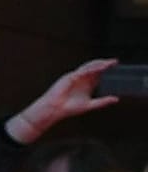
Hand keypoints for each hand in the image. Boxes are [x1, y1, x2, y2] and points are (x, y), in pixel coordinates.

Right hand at [5, 58, 119, 143]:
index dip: (107, 70)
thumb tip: (116, 99)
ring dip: (98, 64)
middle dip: (104, 64)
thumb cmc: (69, 108)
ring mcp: (76, 77)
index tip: (116, 67)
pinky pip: (81, 71)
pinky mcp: (70, 77)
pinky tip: (97, 69)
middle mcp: (82, 79)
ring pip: (88, 67)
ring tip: (107, 63)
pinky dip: (90, 69)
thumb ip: (103, 102)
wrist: (55, 109)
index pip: (99, 74)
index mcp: (87, 85)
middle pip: (95, 68)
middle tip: (114, 62)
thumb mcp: (90, 105)